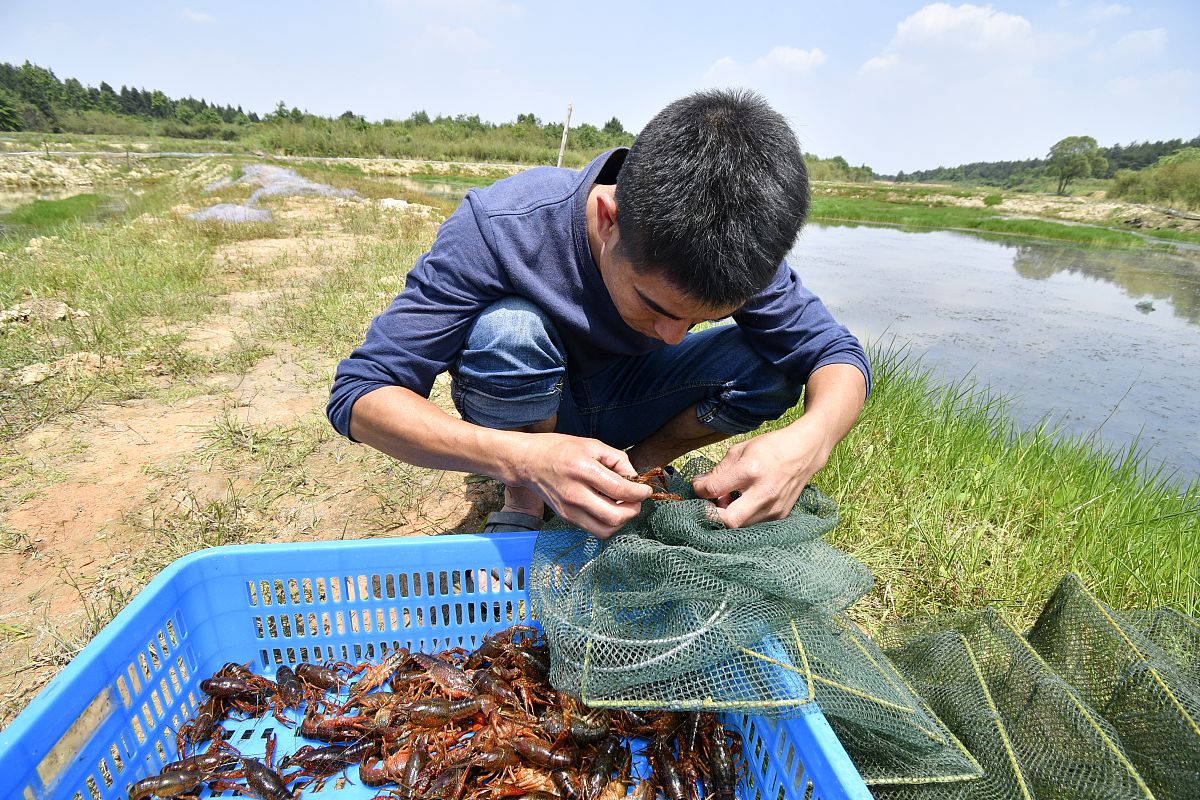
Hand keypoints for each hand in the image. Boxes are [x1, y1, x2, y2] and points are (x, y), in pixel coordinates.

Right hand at [511, 433, 651, 537]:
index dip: (640, 493)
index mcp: (583, 470)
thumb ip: (618, 460)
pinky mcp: (566, 518)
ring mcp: (569, 510)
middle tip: (636, 500)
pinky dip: (606, 522)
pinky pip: (593, 529)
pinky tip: (606, 507)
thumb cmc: (559, 449)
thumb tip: (634, 478)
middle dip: (633, 510)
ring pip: (605, 530)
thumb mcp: (592, 445)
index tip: (645, 490)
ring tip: (622, 506)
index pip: (620, 490)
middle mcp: (575, 494)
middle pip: (615, 517)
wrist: (528, 462)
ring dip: (620, 521)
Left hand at [691, 417, 831, 528]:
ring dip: (729, 516)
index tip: (699, 486)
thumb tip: (700, 486)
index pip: (714, 490)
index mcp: (750, 471)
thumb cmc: (770, 447)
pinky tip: (743, 502)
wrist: (804, 452)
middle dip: (713, 515)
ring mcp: (774, 507)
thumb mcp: (740, 450)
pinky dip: (744, 516)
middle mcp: (764, 493)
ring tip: (728, 500)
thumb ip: (718, 470)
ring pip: (741, 526)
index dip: (700, 490)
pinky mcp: (780, 515)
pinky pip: (754, 524)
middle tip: (709, 503)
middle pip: (729, 521)